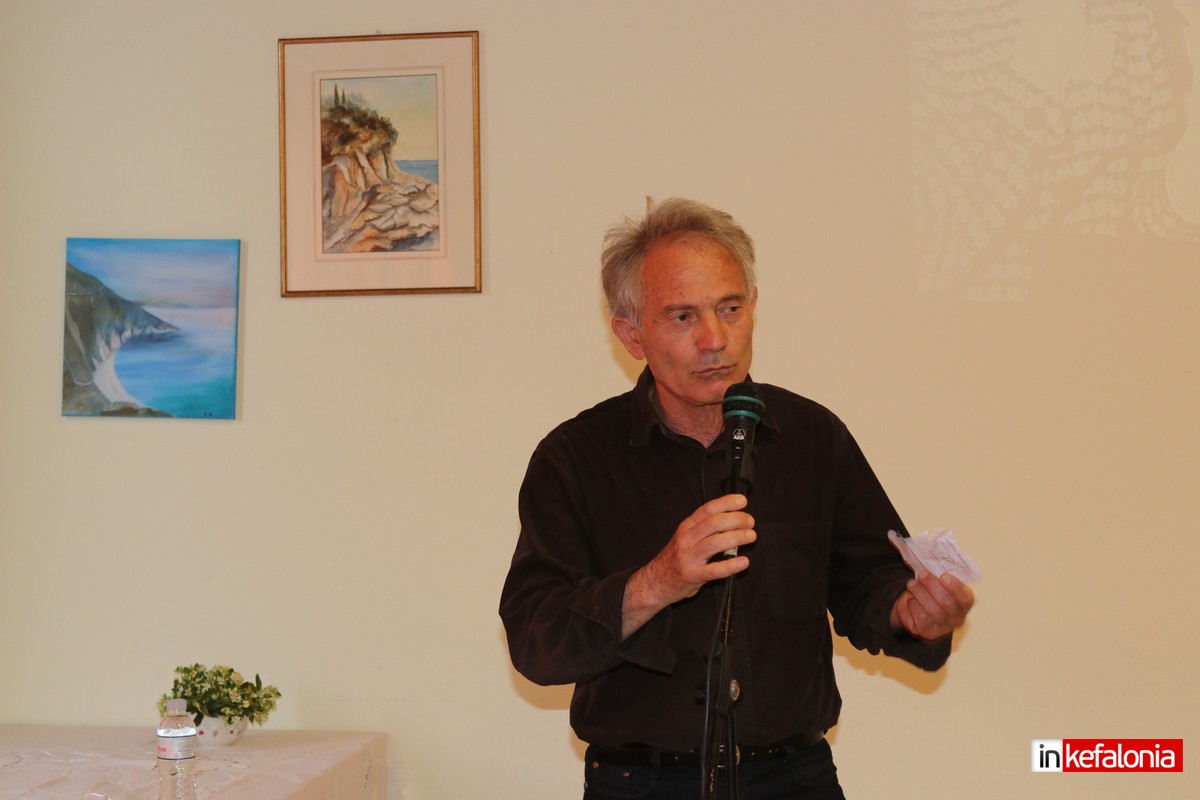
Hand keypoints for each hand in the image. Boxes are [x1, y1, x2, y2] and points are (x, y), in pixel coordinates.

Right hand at [621, 494, 756, 637]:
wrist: (655, 582)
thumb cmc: (675, 559)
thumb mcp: (685, 538)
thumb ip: (703, 530)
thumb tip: (732, 520)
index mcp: (686, 527)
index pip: (707, 509)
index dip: (726, 503)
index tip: (742, 501)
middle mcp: (686, 539)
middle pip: (714, 523)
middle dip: (736, 519)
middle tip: (750, 522)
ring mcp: (689, 557)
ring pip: (715, 543)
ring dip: (737, 537)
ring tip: (751, 536)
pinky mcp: (692, 576)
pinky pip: (714, 570)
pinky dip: (731, 565)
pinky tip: (744, 562)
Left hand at [890, 572, 974, 640]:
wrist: (918, 610)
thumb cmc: (933, 592)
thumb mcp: (940, 583)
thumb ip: (939, 575)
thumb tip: (930, 559)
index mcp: (964, 604)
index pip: (965, 598)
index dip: (955, 587)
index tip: (943, 576)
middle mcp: (956, 618)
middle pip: (946, 603)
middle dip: (932, 586)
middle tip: (921, 575)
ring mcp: (942, 627)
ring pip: (932, 611)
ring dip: (920, 594)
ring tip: (912, 584)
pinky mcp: (927, 632)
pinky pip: (920, 618)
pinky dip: (912, 605)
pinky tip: (910, 598)